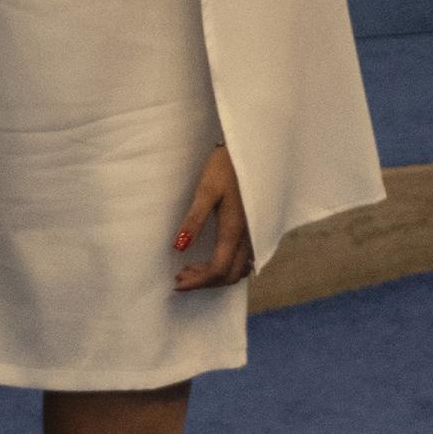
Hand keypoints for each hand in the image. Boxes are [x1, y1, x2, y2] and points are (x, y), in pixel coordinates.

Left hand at [173, 145, 254, 289]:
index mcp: (235, 229)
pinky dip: (227, 266)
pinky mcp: (255, 228)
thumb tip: (179, 247)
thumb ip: (193, 219)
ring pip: (239, 269)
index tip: (177, 284)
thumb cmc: (226, 167)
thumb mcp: (206, 190)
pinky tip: (210, 258)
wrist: (254, 150)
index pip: (218, 269)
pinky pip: (245, 259)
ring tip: (190, 268)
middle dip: (205, 281)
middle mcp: (249, 236)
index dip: (198, 282)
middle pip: (230, 274)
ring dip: (216, 275)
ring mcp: (255, 233)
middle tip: (180, 276)